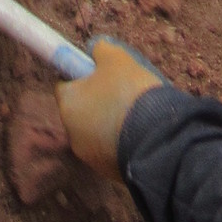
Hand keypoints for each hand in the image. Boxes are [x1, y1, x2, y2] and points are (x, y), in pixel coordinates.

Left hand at [56, 38, 165, 184]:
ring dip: (109, 122)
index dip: (81, 75)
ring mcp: (90, 156)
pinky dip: (120, 140)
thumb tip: (95, 49)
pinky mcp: (108, 171)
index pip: (64, 85)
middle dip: (97, 100)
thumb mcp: (117, 58)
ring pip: (96, 131)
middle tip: (121, 91)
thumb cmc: (131, 93)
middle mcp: (72, 133)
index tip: (98, 72)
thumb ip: (101, 50)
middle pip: (80, 109)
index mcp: (68, 104)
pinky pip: (111, 149)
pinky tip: (139, 132)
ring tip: (135, 114)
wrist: (157, 139)